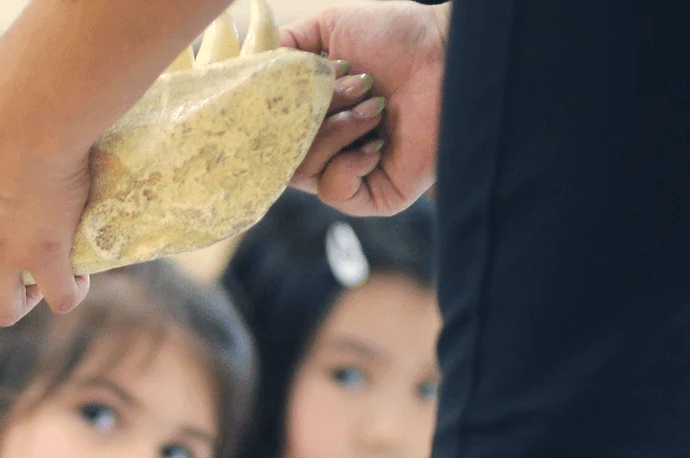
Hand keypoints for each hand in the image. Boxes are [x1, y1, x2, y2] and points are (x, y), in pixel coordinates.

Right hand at [282, 2, 447, 215]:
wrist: (448, 52)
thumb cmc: (395, 36)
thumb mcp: (324, 29)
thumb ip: (278, 50)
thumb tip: (241, 75)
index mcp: (309, 117)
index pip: (265, 136)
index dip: (264, 119)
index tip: (276, 95)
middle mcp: (324, 148)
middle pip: (278, 155)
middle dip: (310, 117)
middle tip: (351, 84)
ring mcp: (349, 174)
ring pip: (304, 173)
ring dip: (334, 134)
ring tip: (373, 105)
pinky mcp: (375, 196)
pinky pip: (336, 192)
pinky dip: (349, 164)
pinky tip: (377, 141)